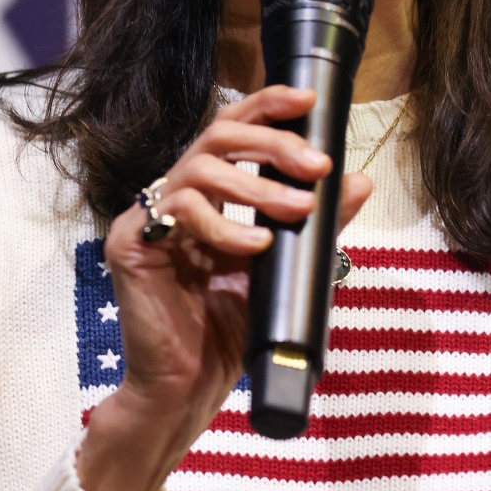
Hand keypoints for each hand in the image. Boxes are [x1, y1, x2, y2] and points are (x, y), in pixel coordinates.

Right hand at [76, 85, 373, 490]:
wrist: (188, 387)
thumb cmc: (229, 330)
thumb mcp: (285, 268)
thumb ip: (317, 224)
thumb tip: (359, 180)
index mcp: (207, 194)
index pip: (233, 131)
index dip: (268, 107)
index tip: (310, 103)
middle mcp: (175, 195)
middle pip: (217, 135)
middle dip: (273, 143)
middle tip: (317, 164)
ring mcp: (149, 217)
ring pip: (201, 168)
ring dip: (258, 184)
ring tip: (299, 208)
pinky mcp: (131, 242)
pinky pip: (180, 211)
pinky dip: (225, 227)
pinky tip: (255, 246)